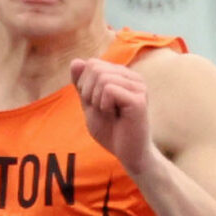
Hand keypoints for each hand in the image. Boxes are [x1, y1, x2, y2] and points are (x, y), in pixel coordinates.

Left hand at [72, 58, 153, 173]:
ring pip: (101, 77)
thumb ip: (81, 84)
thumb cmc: (111, 131)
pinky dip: (103, 105)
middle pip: (95, 66)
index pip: (92, 63)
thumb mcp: (89, 104)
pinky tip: (115, 116)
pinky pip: (109, 90)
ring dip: (96, 99)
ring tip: (109, 113)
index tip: (95, 103)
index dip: (84, 84)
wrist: (128, 154)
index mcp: (124, 76)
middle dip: (88, 90)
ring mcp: (139, 88)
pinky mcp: (139, 100)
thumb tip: (76, 61)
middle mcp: (134, 78)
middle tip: (101, 109)